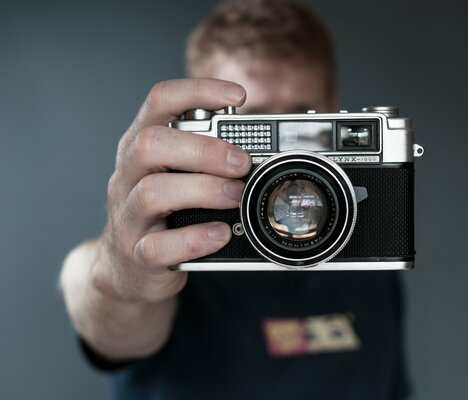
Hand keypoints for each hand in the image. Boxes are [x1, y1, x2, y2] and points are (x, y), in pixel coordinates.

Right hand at [93, 79, 250, 302]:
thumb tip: (261, 147)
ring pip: (151, 193)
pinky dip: (194, 238)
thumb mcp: (177, 175)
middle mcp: (127, 175)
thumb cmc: (162, 212)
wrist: (127, 268)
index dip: (197, 91)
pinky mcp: (137, 255)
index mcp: (141, 146)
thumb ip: (207, 157)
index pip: (160, 101)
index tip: (238, 96)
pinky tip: (220, 233)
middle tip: (242, 163)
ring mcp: (128, 216)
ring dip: (203, 190)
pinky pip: (158, 246)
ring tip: (236, 196)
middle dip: (203, 149)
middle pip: (150, 144)